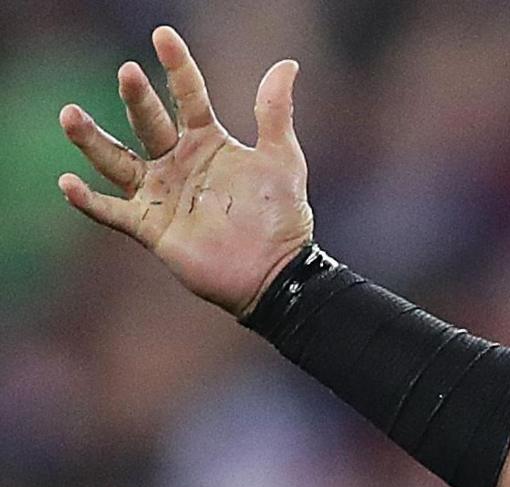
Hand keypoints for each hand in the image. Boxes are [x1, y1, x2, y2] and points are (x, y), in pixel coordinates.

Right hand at [55, 26, 312, 317]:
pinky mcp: (150, 227)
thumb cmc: (281, 216)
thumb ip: (275, 112)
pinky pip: (111, 212)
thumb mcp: (282, 158)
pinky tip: (68, 183)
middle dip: (136, 98)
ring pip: (116, 160)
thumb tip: (286, 63)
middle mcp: (176, 162)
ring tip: (70, 115)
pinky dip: (88, 201)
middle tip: (128, 72)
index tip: (163, 36)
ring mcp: (160, 193)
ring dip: (92, 140)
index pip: (186, 96)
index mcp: (206, 142)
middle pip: (148, 123)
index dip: (177, 67)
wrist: (278, 272)